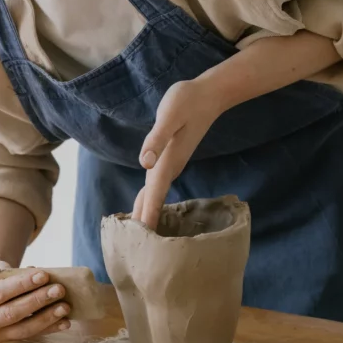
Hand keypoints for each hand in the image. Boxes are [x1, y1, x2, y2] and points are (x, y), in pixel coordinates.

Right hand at [0, 261, 71, 341]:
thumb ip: (13, 275)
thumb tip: (42, 277)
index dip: (22, 284)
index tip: (43, 275)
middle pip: (12, 313)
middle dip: (37, 301)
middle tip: (59, 289)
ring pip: (24, 329)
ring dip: (47, 318)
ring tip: (65, 306)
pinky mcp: (9, 342)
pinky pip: (32, 336)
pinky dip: (50, 328)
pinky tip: (65, 322)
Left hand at [132, 79, 225, 228]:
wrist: (210, 95)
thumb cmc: (188, 100)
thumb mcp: (170, 114)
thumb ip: (157, 138)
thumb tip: (145, 161)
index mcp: (167, 160)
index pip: (153, 192)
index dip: (146, 215)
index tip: (141, 239)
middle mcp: (169, 166)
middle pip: (153, 199)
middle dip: (144, 221)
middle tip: (133, 248)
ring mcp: (171, 164)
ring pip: (154, 193)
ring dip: (146, 213)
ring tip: (136, 234)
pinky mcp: (170, 159)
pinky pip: (157, 186)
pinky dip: (150, 199)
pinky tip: (146, 206)